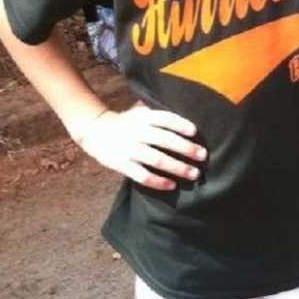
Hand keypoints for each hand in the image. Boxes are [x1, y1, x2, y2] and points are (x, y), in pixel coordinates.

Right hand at [75, 104, 205, 189]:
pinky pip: (142, 175)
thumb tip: (185, 116)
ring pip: (157, 159)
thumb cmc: (125, 122)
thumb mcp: (138, 112)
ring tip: (194, 174)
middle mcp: (137, 132)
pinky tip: (172, 185)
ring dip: (177, 167)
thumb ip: (157, 114)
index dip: (181, 124)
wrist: (94, 130)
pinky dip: (158, 181)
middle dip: (186, 148)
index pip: (165, 119)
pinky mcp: (122, 164)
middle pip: (165, 140)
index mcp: (143, 117)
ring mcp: (130, 149)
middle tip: (203, 156)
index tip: (196, 132)